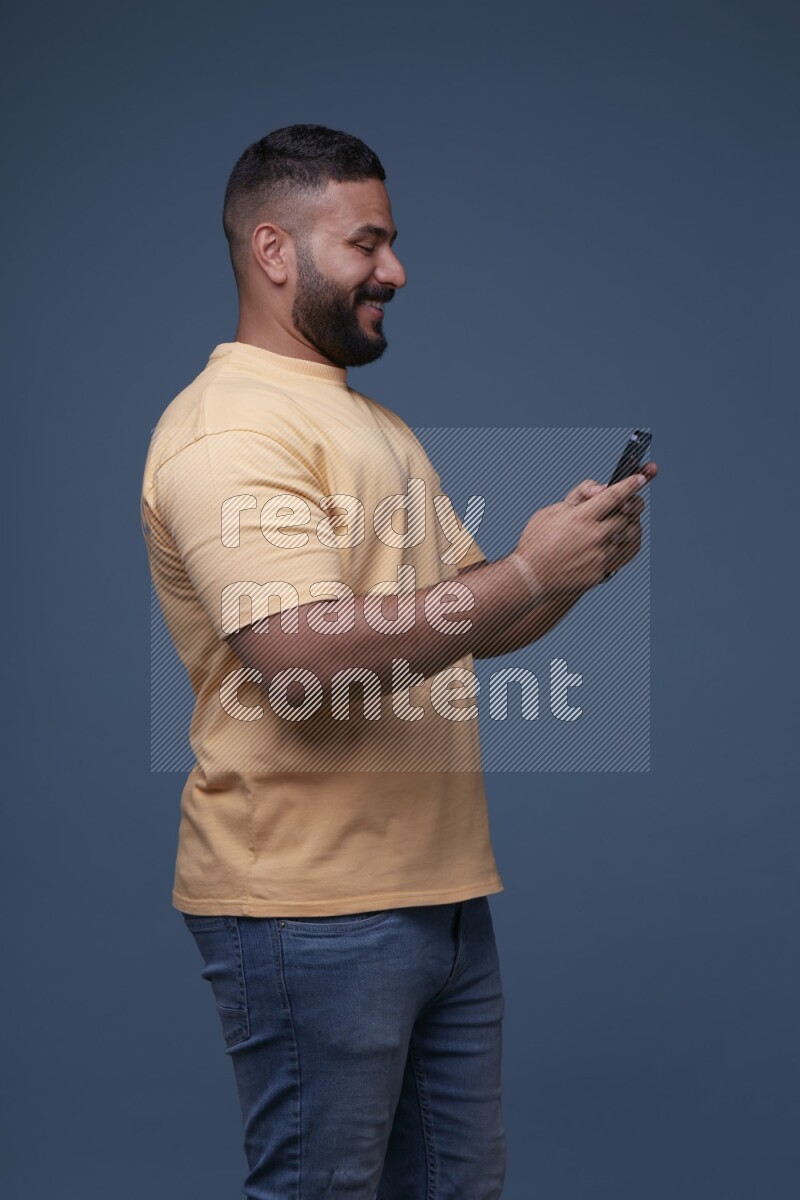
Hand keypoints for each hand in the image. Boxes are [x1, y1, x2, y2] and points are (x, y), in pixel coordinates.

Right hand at [515, 465, 656, 594]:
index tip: (641, 478)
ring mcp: (599, 556)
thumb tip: (600, 489)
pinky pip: (617, 556)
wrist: (530, 578)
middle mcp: (594, 536)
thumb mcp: (550, 512)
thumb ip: (577, 497)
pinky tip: (601, 547)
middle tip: (626, 506)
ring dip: (621, 529)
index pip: (614, 496)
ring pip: (625, 537)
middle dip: (629, 508)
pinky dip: (612, 548)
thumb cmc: (537, 541)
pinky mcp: (600, 572)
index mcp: (580, 517)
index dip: (630, 485)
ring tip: (608, 528)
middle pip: (626, 516)